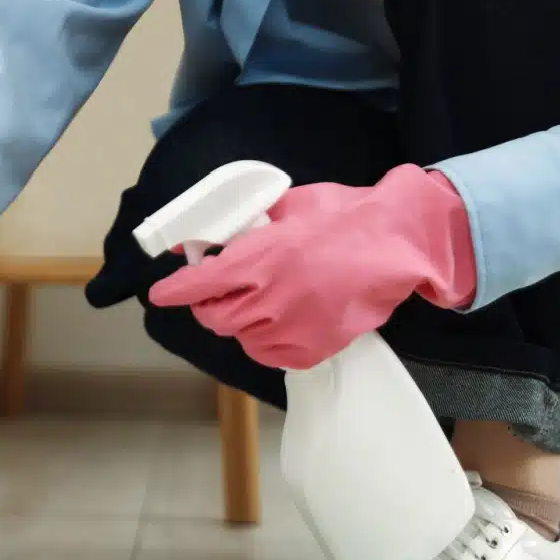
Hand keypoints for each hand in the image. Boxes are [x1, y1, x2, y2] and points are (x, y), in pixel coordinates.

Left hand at [146, 165, 476, 369]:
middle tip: (217, 296)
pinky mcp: (312, 348)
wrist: (398, 241)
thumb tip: (209, 234)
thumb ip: (245, 223)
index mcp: (259, 258)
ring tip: (261, 303)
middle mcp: (269, 297)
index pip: (198, 284)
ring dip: (242, 322)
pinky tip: (282, 322)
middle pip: (215, 318)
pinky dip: (269, 342)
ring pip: (243, 337)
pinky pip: (272, 354)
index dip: (175, 292)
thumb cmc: (344, 216)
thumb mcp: (287, 205)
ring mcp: (291, 326)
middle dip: (209, 307)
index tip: (161, 295)